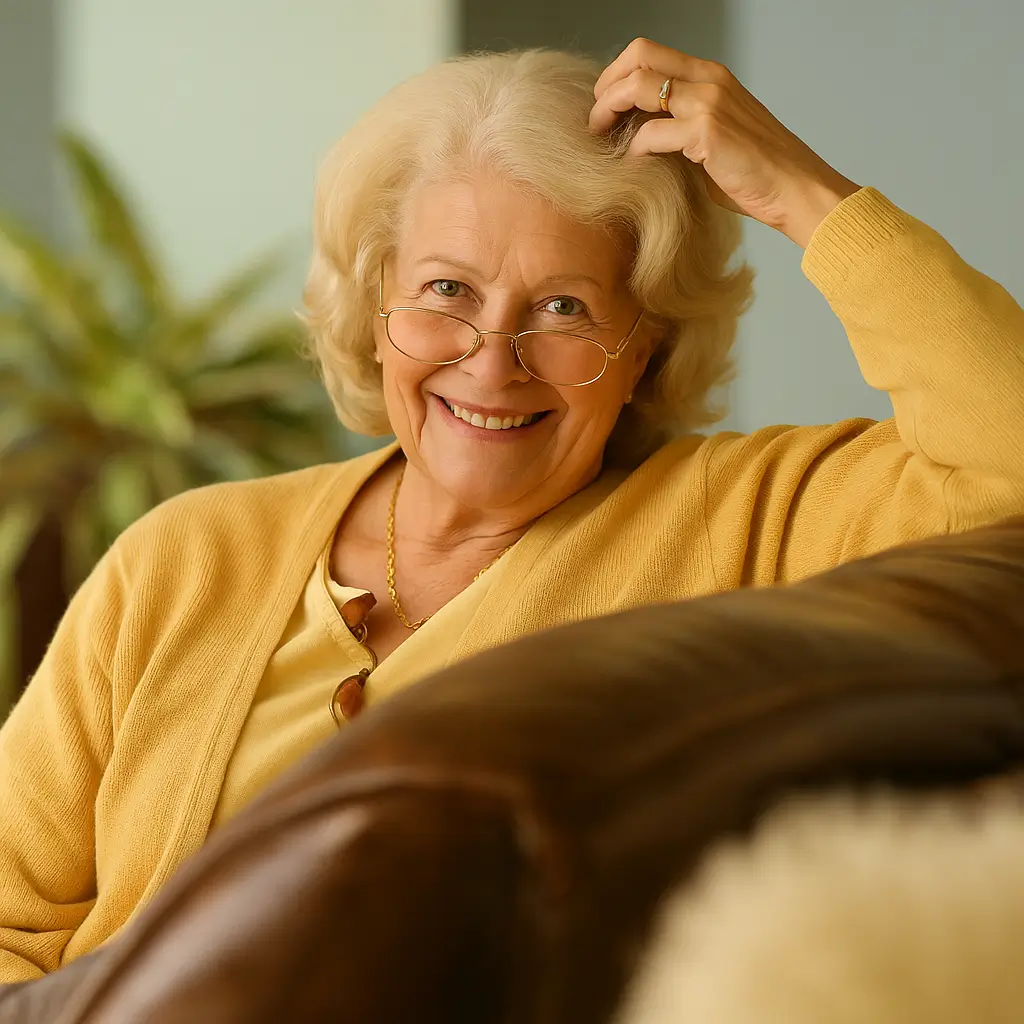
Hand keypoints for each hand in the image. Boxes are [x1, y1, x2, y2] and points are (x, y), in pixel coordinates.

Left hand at [590, 38, 860, 247]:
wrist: (796, 190)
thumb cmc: (756, 173)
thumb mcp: (714, 138)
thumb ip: (679, 127)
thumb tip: (637, 135)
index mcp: (710, 75)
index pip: (648, 52)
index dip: (616, 76)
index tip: (604, 107)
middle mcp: (709, 80)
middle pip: (638, 57)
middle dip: (605, 88)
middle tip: (594, 122)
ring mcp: (708, 103)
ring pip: (637, 87)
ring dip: (608, 113)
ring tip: (600, 141)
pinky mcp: (707, 133)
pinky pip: (650, 134)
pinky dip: (632, 151)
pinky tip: (630, 168)